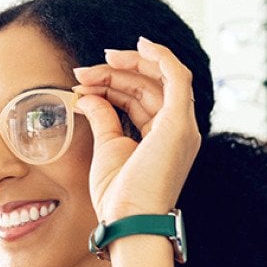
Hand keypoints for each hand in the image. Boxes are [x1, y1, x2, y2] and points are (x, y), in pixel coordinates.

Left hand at [71, 37, 201, 223]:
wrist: (128, 220)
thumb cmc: (118, 197)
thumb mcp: (107, 148)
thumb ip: (103, 117)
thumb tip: (86, 95)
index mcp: (164, 138)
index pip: (142, 99)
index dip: (114, 84)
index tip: (85, 79)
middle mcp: (179, 130)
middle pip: (149, 86)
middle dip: (114, 73)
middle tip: (83, 72)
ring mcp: (183, 126)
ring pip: (159, 78)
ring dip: (125, 67)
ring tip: (91, 69)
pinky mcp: (180, 123)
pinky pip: (178, 76)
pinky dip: (161, 57)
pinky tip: (140, 45)